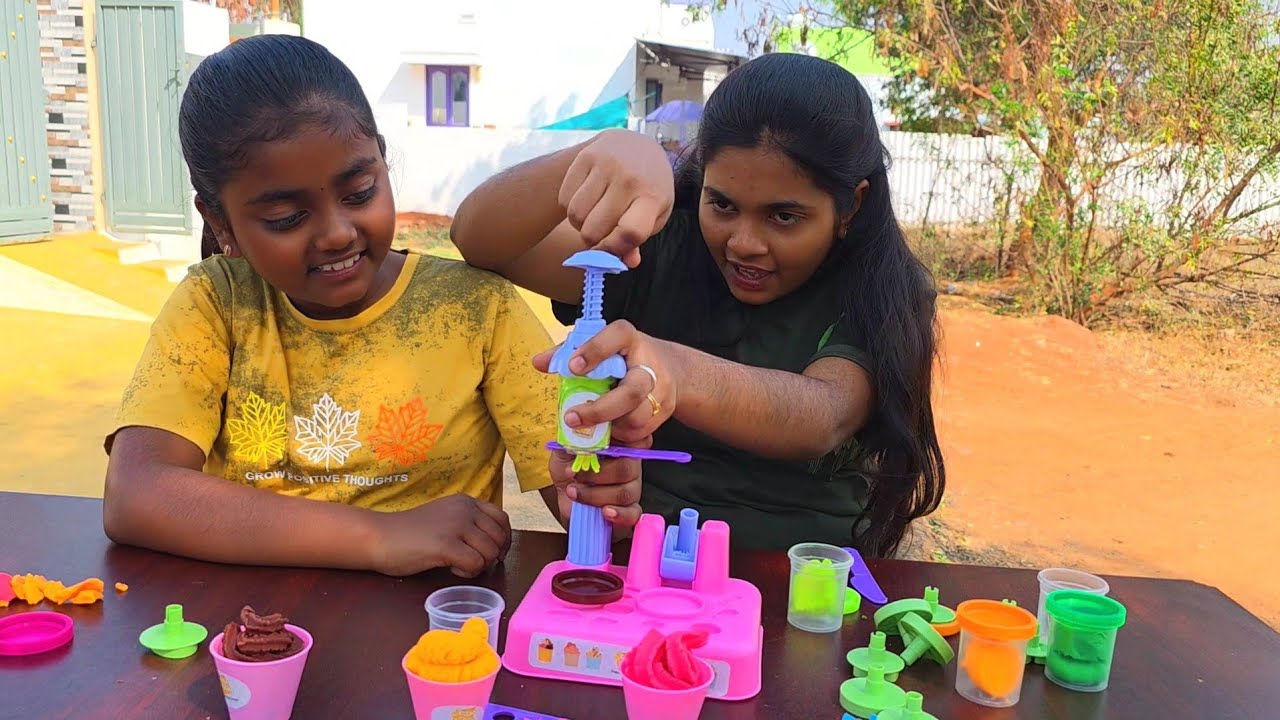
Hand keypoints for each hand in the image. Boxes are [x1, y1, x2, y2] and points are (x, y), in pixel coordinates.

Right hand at [370, 494, 511, 577]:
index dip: (504, 540)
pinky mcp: (446, 544)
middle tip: (473, 564)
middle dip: (492, 556)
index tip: (495, 554)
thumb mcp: (445, 518)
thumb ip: (468, 523)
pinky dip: (467, 572)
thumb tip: (496, 544)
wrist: (379, 537)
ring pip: (490, 553)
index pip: (502, 519)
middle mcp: (464, 509)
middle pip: (499, 538)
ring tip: (457, 565)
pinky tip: (451, 568)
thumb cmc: (410, 533)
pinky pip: (475, 564)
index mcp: (466, 501)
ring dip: (479, 566)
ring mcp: (456, 525)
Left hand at [534, 320, 680, 442]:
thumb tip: (538, 363)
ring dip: (610, 426)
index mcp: (629, 339)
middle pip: (632, 392)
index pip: (616, 337)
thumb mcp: (600, 347)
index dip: (595, 351)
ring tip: (591, 425)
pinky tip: (609, 429)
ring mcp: (660, 389)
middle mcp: (649, 363)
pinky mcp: (665, 410)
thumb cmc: (624, 356)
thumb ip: (568, 352)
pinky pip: (641, 431)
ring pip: (637, 417)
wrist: (672, 369)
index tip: (573, 367)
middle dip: (600, 410)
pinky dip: (621, 435)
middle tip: (571, 418)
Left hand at [549, 436, 648, 528]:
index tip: (596, 445)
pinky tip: (604, 512)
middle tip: (575, 476)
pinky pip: (633, 513)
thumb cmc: (568, 466)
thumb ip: (571, 437)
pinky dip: (618, 514)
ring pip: (625, 492)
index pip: (632, 435)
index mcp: (619, 441)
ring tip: (575, 492)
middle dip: (596, 475)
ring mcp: (633, 485)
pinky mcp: (630, 508)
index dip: (618, 440)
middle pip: (627, 468)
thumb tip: (575, 432)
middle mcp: (631, 461)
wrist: (565, 494)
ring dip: (595, 495)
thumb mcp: (563, 448)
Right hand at [560, 129, 673, 266]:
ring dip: (579, 225)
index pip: (629, 232)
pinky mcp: (585, 156)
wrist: (636, 144)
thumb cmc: (647, 188)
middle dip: (593, 241)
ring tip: (592, 217)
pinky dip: (570, 207)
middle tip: (600, 234)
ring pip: (576, 215)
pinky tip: (585, 200)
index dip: (614, 249)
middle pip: (594, 230)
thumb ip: (637, 240)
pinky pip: (564, 199)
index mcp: (652, 196)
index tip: (609, 253)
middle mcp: (629, 178)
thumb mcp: (653, 214)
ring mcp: (606, 165)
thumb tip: (626, 262)